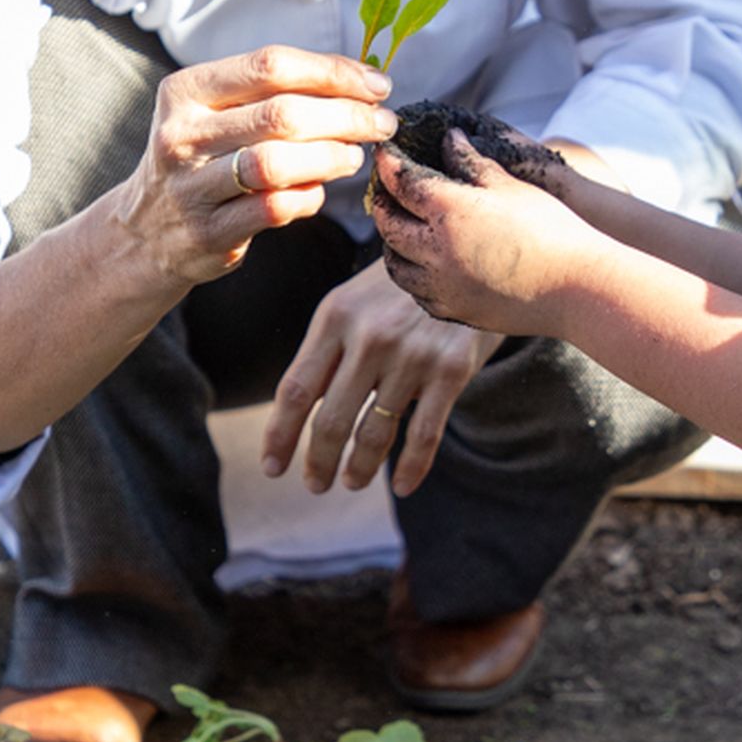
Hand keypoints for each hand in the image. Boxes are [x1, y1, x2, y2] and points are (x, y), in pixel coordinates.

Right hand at [110, 44, 396, 294]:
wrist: (146, 231)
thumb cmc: (202, 161)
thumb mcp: (216, 114)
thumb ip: (273, 95)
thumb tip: (359, 83)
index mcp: (187, 91)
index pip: (270, 66)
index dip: (333, 72)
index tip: (375, 84)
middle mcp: (183, 134)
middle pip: (281, 113)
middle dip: (346, 115)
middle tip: (381, 123)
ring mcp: (191, 186)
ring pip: (277, 163)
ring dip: (330, 157)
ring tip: (354, 156)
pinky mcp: (208, 232)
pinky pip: (274, 208)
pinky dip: (308, 197)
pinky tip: (317, 191)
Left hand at [260, 255, 500, 497]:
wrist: (468, 256)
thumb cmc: (398, 291)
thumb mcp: (353, 303)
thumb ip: (327, 350)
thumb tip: (298, 416)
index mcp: (335, 318)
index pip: (295, 390)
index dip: (280, 435)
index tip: (273, 467)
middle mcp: (369, 337)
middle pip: (331, 420)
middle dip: (319, 461)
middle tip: (317, 484)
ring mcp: (412, 355)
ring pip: (375, 433)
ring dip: (360, 468)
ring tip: (352, 481)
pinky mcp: (451, 370)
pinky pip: (424, 434)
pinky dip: (411, 468)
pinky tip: (401, 485)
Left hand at [370, 131, 602, 335]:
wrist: (576, 287)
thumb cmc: (550, 228)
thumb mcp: (509, 184)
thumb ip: (471, 160)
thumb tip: (448, 138)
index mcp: (449, 210)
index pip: (402, 182)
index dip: (389, 164)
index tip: (385, 154)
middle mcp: (436, 250)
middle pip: (388, 223)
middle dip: (381, 203)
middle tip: (383, 190)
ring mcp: (442, 286)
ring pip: (396, 264)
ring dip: (392, 243)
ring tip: (400, 229)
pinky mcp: (454, 311)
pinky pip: (418, 292)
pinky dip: (413, 274)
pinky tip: (424, 265)